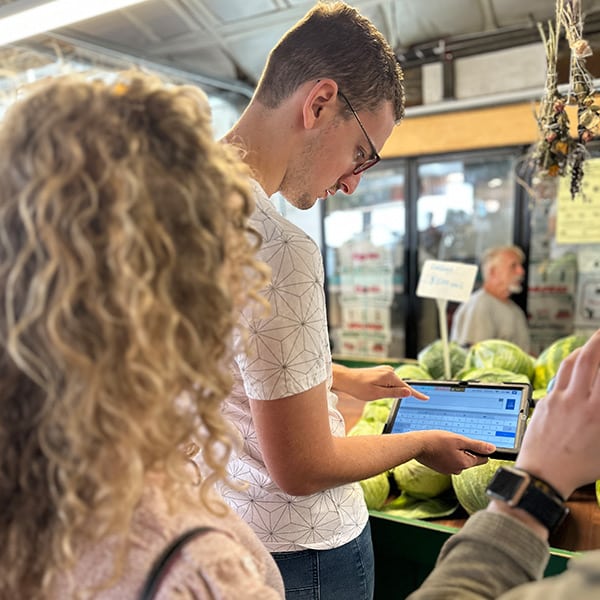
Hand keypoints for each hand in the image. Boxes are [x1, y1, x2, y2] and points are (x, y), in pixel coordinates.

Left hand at [332, 364, 428, 401]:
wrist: (346, 379)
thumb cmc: (359, 387)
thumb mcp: (377, 394)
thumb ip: (394, 393)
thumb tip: (408, 392)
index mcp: (390, 376)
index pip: (407, 388)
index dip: (417, 395)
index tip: (426, 398)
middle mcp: (389, 370)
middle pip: (399, 387)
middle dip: (393, 394)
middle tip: (375, 394)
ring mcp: (385, 370)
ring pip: (393, 385)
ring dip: (386, 391)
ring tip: (371, 390)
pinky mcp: (381, 372)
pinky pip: (388, 383)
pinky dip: (384, 388)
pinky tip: (372, 388)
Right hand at [412, 430, 495, 474]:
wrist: (416, 446)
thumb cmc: (436, 441)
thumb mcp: (458, 440)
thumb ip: (476, 445)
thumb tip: (492, 449)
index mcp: (464, 463)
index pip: (482, 459)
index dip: (479, 449)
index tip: (470, 442)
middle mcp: (458, 470)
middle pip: (470, 459)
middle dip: (465, 449)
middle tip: (454, 441)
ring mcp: (448, 470)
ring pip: (459, 459)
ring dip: (456, 451)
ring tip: (444, 444)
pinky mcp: (441, 469)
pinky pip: (450, 461)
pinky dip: (447, 454)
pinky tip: (439, 448)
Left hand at [515, 329, 599, 499]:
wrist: (543, 473)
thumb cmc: (579, 467)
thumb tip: (599, 403)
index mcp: (599, 412)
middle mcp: (579, 401)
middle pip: (590, 359)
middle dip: (599, 341)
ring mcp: (559, 399)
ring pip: (572, 364)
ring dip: (584, 349)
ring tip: (593, 343)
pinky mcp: (545, 401)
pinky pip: (559, 377)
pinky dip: (570, 366)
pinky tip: (575, 364)